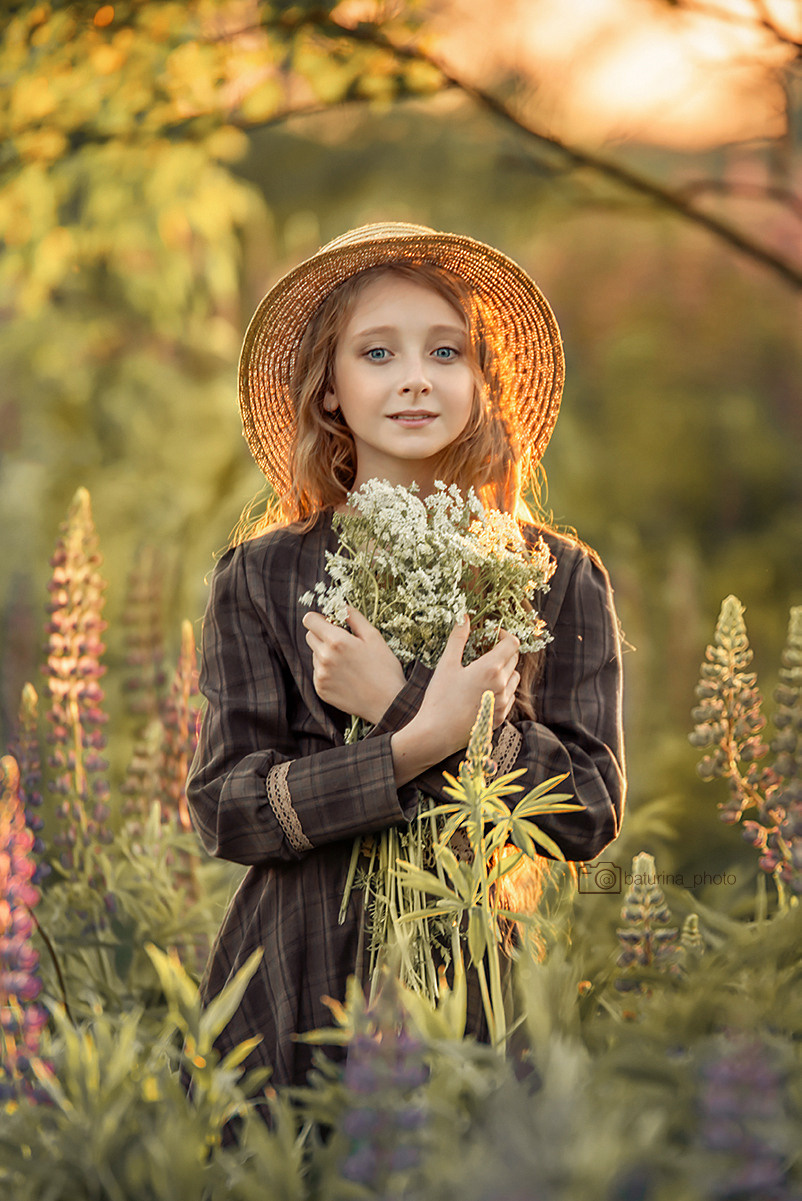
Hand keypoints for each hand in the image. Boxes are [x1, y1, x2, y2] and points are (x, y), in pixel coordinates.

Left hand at [302, 607, 405, 723]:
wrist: (388, 704)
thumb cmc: (385, 669)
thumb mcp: (374, 637)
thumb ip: (354, 618)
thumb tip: (341, 606)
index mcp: (336, 641)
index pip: (309, 620)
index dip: (319, 618)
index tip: (330, 622)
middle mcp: (324, 658)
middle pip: (309, 636)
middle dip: (322, 634)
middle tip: (343, 642)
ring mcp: (321, 676)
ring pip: (314, 655)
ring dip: (325, 654)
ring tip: (348, 663)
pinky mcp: (321, 690)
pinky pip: (318, 672)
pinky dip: (327, 671)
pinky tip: (346, 676)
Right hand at [391, 618, 519, 784]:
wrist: (436, 735)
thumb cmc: (439, 698)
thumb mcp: (446, 664)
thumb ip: (458, 639)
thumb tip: (464, 617)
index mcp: (491, 669)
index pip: (512, 643)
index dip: (503, 634)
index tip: (490, 634)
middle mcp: (502, 685)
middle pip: (514, 659)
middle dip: (502, 651)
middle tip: (483, 651)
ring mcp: (503, 703)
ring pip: (514, 679)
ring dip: (504, 671)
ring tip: (483, 672)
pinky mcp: (500, 717)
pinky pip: (509, 697)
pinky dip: (502, 689)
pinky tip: (483, 691)